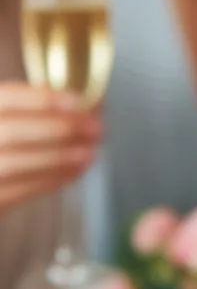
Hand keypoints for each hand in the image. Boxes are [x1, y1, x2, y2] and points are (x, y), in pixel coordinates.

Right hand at [0, 83, 100, 210]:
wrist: (0, 174)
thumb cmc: (13, 140)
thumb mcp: (19, 115)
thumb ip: (45, 110)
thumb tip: (94, 104)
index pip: (8, 97)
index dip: (43, 99)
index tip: (78, 101)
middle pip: (12, 132)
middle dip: (59, 129)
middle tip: (96, 129)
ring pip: (13, 164)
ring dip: (58, 158)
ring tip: (89, 153)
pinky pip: (16, 191)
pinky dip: (49, 180)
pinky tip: (74, 171)